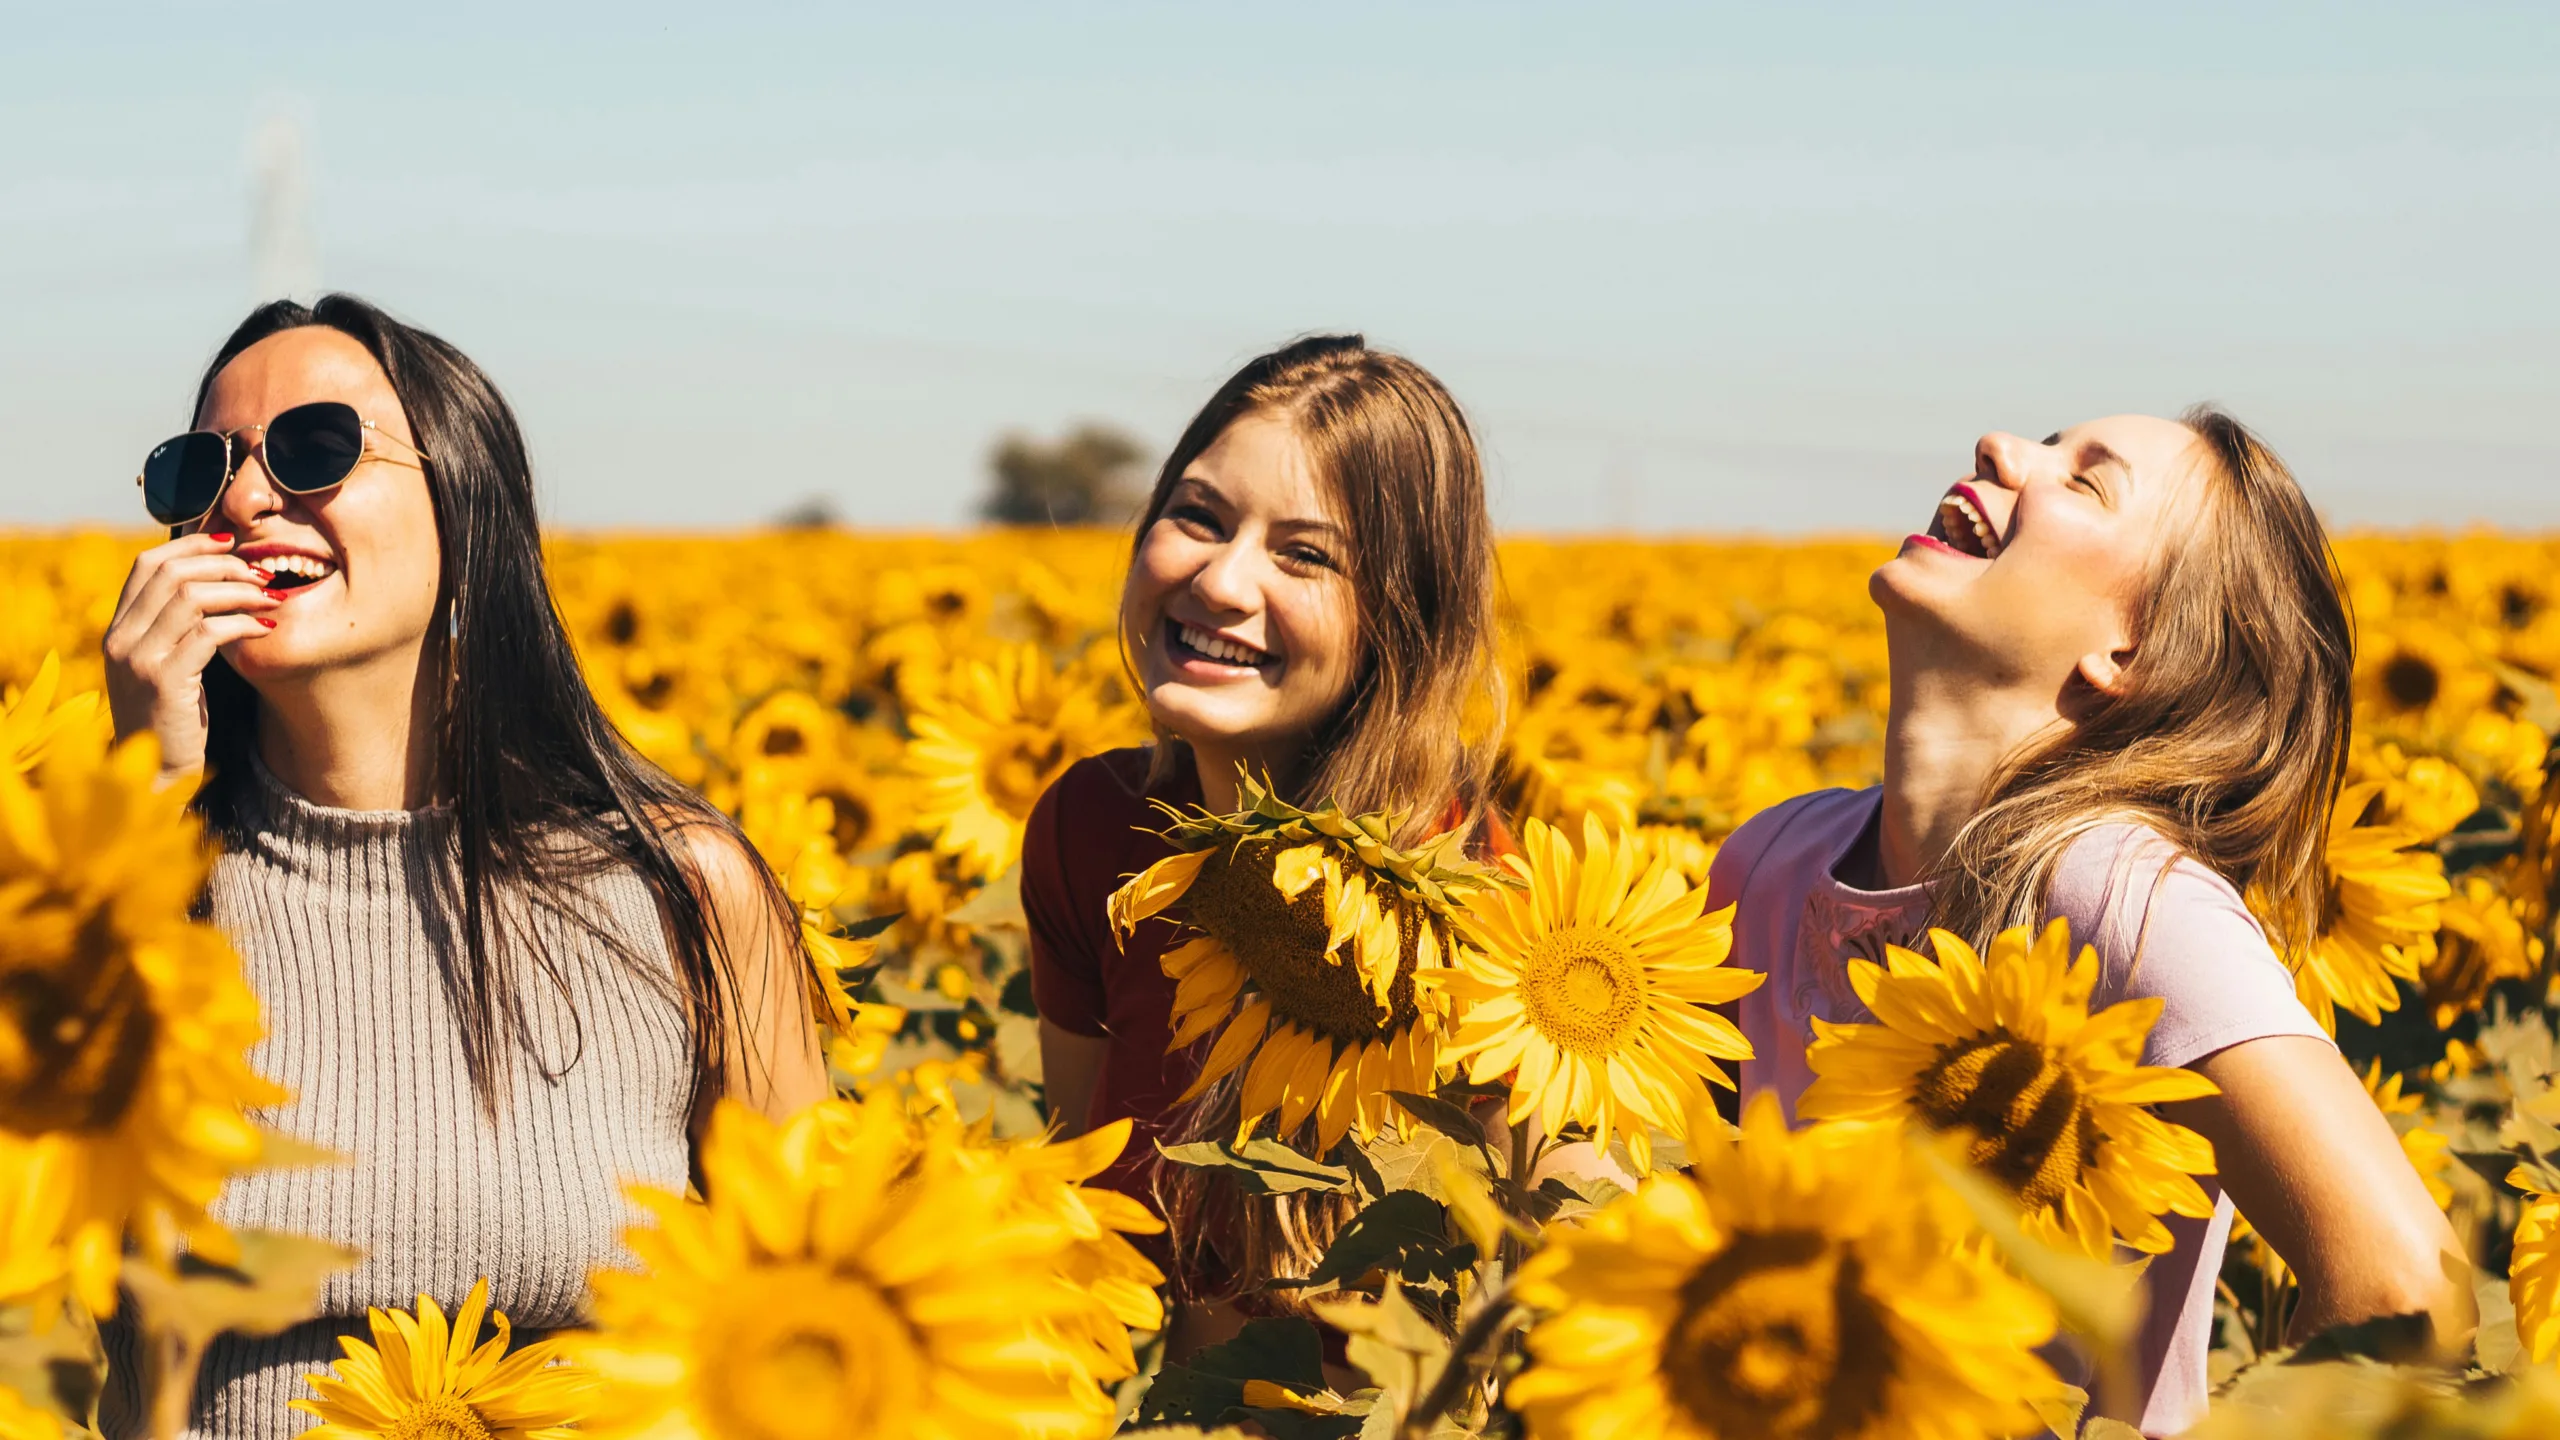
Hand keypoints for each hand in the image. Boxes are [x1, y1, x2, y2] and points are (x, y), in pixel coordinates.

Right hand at [101, 532, 280, 780]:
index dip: (191, 545)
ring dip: (240, 591)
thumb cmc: (173, 718)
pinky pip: (208, 633)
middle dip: (225, 565)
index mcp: (118, 629)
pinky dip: (242, 624)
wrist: (155, 774)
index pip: (147, 564)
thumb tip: (216, 582)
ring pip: (192, 597)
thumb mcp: (167, 664)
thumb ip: (177, 627)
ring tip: (272, 597)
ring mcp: (138, 659)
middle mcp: (121, 638)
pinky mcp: (164, 681)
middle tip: (263, 573)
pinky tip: (266, 628)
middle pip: (172, 573)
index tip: (232, 544)